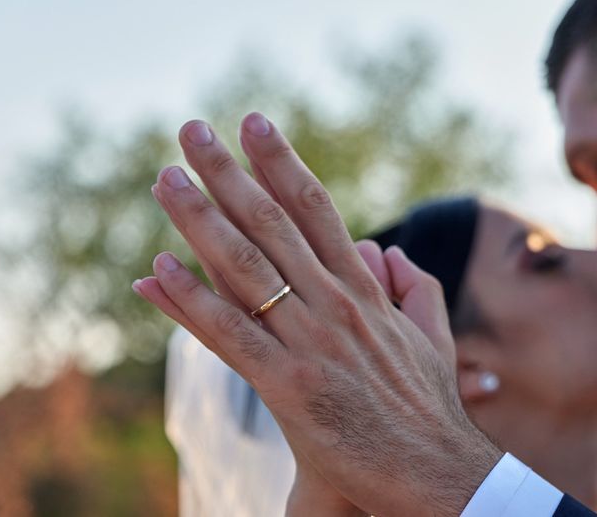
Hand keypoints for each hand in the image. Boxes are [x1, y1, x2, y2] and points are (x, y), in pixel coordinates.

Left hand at [132, 114, 500, 515]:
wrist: (437, 473)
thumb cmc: (430, 408)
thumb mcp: (432, 338)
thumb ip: (414, 287)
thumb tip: (386, 249)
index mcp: (364, 290)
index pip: (317, 210)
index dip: (282, 163)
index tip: (255, 124)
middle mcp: (336, 304)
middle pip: (272, 223)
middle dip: (228, 172)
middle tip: (191, 130)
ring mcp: (312, 344)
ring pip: (245, 268)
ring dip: (198, 218)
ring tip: (164, 179)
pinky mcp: (290, 388)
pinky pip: (232, 335)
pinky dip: (193, 300)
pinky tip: (159, 268)